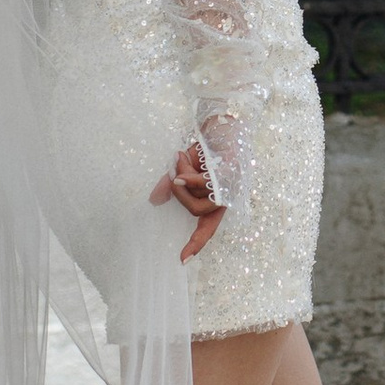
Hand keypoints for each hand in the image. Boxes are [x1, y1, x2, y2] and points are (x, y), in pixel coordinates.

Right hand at [149, 136, 226, 262]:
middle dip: (179, 195)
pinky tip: (179, 169)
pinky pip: (204, 185)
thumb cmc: (206, 149)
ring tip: (182, 160)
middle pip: (197, 212)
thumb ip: (172, 186)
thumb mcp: (183, 169)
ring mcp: (231, 187)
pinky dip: (189, 179)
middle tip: (174, 174)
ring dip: (183, 182)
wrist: (222, 124)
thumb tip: (153, 200)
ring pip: (199, 200)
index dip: (195, 243)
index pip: (206, 228)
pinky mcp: (230, 174)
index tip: (182, 260)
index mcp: (216, 201)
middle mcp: (226, 198)